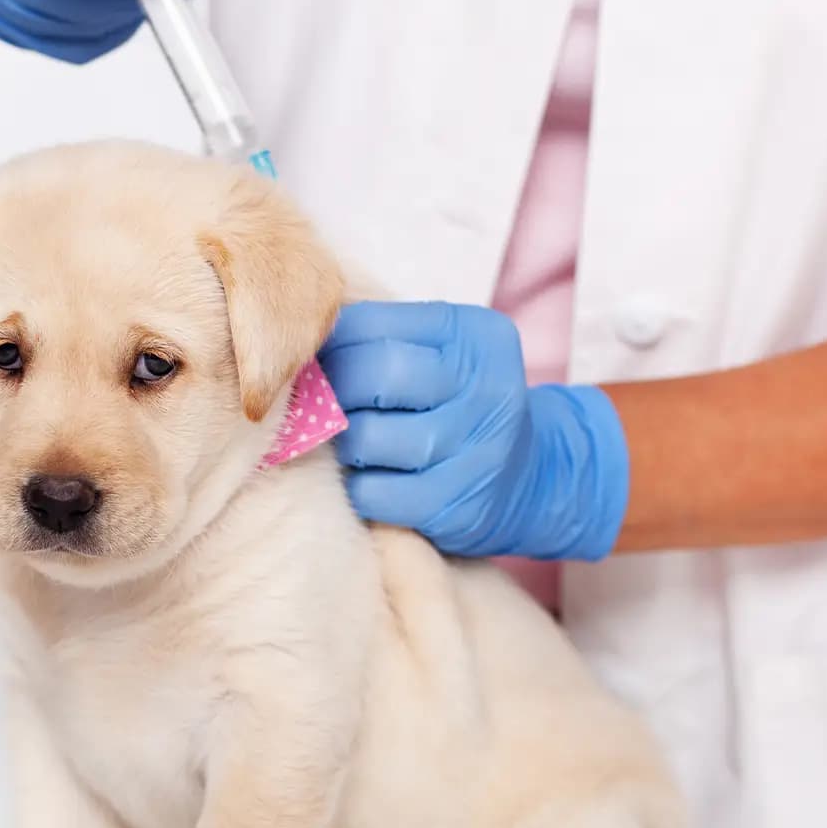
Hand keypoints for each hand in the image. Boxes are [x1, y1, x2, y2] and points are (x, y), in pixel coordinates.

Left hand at [319, 301, 628, 560]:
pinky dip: (359, 486)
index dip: (331, 346)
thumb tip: (296, 346)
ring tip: (354, 442)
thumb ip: (382, 338)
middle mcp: (485, 387)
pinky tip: (375, 478)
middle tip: (327, 406)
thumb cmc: (460, 405)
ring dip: (344, 443)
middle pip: (373, 376)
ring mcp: (474, 450)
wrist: (530, 477)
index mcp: (473, 334)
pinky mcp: (454, 504)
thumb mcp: (443, 353)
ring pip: (365, 438)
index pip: (371, 323)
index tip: (319, 364)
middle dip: (335, 392)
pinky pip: (371, 492)